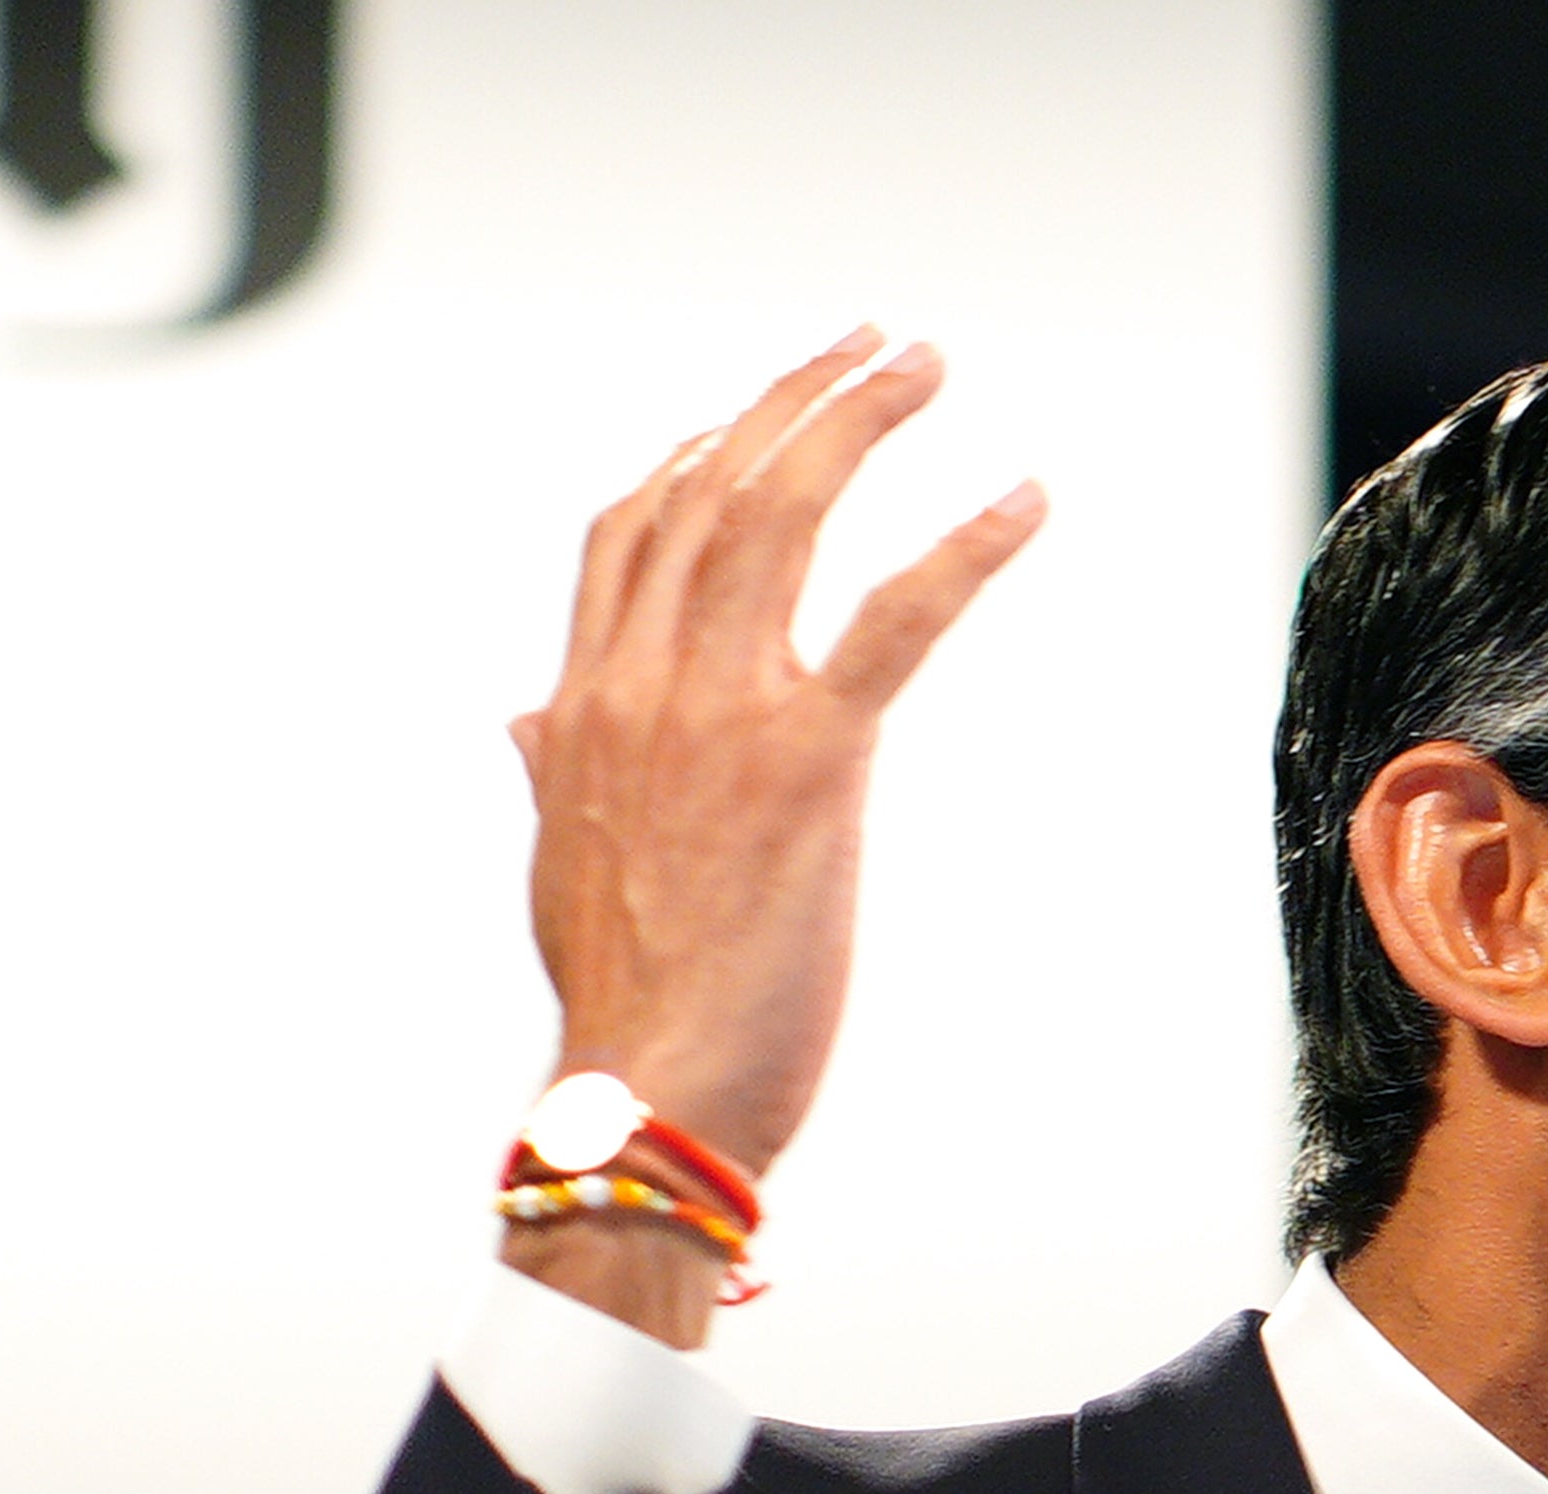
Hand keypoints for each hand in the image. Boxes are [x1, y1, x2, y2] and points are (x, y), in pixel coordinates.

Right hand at [503, 331, 1044, 1340]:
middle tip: (873, 342)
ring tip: (926, 364)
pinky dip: (966, 544)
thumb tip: (523, 721)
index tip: (759, 406)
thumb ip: (551, 770)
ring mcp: (717, 716)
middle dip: (794, 397)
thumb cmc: (625, 1002)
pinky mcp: (807, 764)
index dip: (698, 448)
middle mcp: (636, 686)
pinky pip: (897, 620)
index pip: (630, 530)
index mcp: (581, 706)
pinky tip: (1024, 496)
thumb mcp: (563, 862)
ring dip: (859, 421)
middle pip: (710, 488)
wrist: (642, 1097)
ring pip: (782, 515)